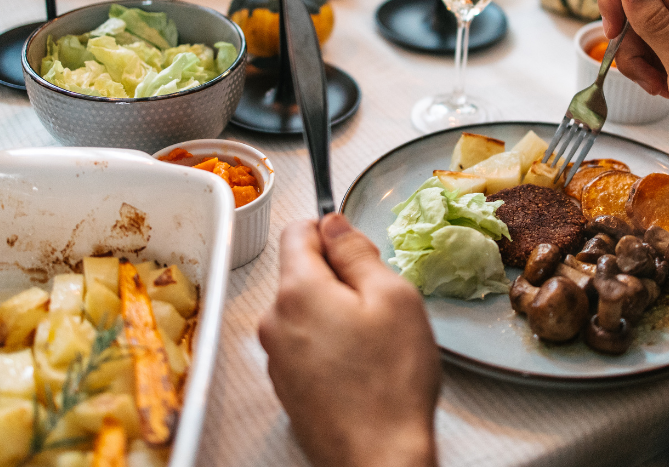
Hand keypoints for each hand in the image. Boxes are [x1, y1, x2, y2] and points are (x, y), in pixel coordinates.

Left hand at [259, 214, 440, 466]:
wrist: (378, 458)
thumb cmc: (391, 382)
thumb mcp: (393, 297)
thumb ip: (357, 252)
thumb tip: (335, 224)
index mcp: (298, 291)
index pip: (297, 231)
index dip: (330, 230)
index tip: (357, 248)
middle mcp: (275, 321)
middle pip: (301, 273)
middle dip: (338, 278)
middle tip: (379, 304)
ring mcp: (276, 357)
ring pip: (305, 311)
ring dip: (335, 313)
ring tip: (373, 342)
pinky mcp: (286, 385)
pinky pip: (305, 345)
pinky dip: (330, 345)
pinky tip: (361, 367)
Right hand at [597, 0, 668, 171]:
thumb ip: (655, 23)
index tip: (614, 32)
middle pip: (632, 1)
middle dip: (627, 39)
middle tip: (643, 71)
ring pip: (635, 25)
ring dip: (637, 58)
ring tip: (658, 83)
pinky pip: (646, 41)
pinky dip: (646, 64)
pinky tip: (663, 82)